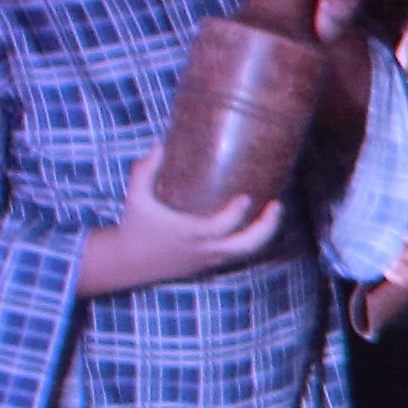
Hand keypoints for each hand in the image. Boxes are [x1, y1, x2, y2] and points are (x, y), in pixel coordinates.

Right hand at [79, 148, 282, 296]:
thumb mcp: (136, 197)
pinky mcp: (212, 263)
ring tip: (275, 208)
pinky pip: (241, 254)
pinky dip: (255, 238)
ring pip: (248, 252)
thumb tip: (161, 144)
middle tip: (276, 204)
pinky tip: (261, 219)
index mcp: (188, 234)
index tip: (247, 196)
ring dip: (266, 232)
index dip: (235, 214)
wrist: (130, 263)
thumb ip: (145, 170)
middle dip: (267, 227)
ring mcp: (211, 258)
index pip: (218, 228)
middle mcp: (204, 249)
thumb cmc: (136, 226)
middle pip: (246, 246)